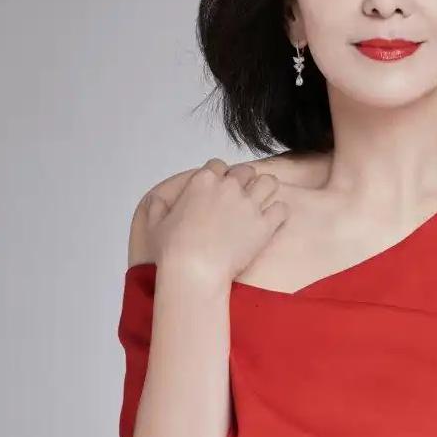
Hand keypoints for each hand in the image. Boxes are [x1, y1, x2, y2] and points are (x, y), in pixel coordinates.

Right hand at [145, 158, 288, 284]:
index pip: (217, 165)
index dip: (220, 176)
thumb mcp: (154, 225)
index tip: (219, 190)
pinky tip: (271, 222)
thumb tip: (155, 201)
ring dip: (266, 190)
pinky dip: (279, 214)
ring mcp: (249, 205)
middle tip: (241, 198)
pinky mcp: (264, 225)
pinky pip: (282, 209)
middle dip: (245, 181)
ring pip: (269, 182)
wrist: (195, 271)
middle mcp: (228, 187)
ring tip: (261, 204)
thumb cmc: (173, 251)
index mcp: (203, 182)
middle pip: (246, 171)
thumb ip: (155, 208)